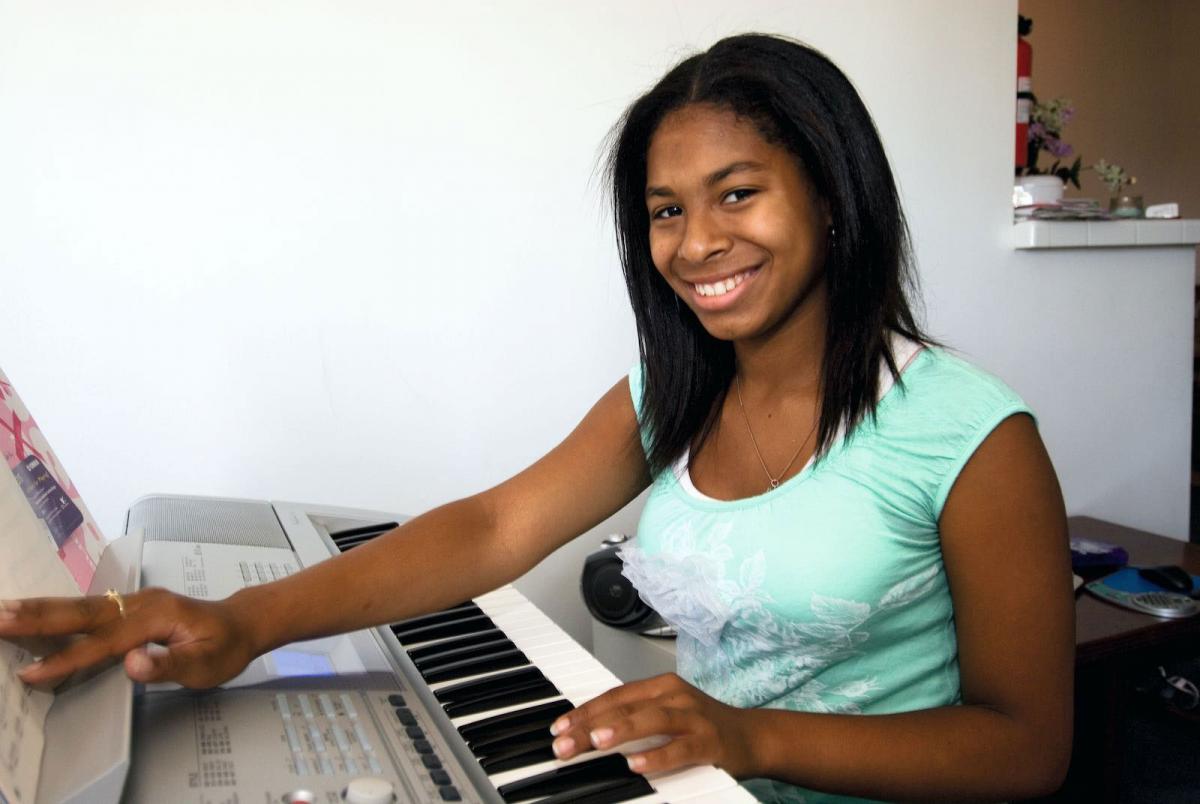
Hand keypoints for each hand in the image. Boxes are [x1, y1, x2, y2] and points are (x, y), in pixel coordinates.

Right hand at [0, 587, 260, 688]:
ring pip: (81, 606)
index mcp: (156, 616)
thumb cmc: (225, 647)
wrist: (242, 623)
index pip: (103, 642)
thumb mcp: (206, 664)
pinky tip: (33, 615)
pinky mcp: (129, 608)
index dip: (66, 660)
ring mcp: (133, 602)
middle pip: (82, 611)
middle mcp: (140, 603)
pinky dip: (57, 611)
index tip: (31, 673)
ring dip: (40, 609)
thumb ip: (168, 665)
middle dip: (37, 616)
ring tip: (2, 612)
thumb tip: (133, 663)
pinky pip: (88, 609)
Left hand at [548, 672, 758, 777]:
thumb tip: (588, 730)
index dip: (584, 711)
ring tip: (596, 742)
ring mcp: (693, 717)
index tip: (559, 728)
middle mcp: (674, 696)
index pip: (614, 696)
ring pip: (651, 720)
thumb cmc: (703, 726)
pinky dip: (657, 757)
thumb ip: (633, 717)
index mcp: (660, 686)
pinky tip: (637, 764)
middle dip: (590, 725)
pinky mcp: (709, 742)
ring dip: (621, 730)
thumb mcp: (666, 713)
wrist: (752, 736)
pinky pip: (679, 749)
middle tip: (564, 743)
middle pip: (625, 708)